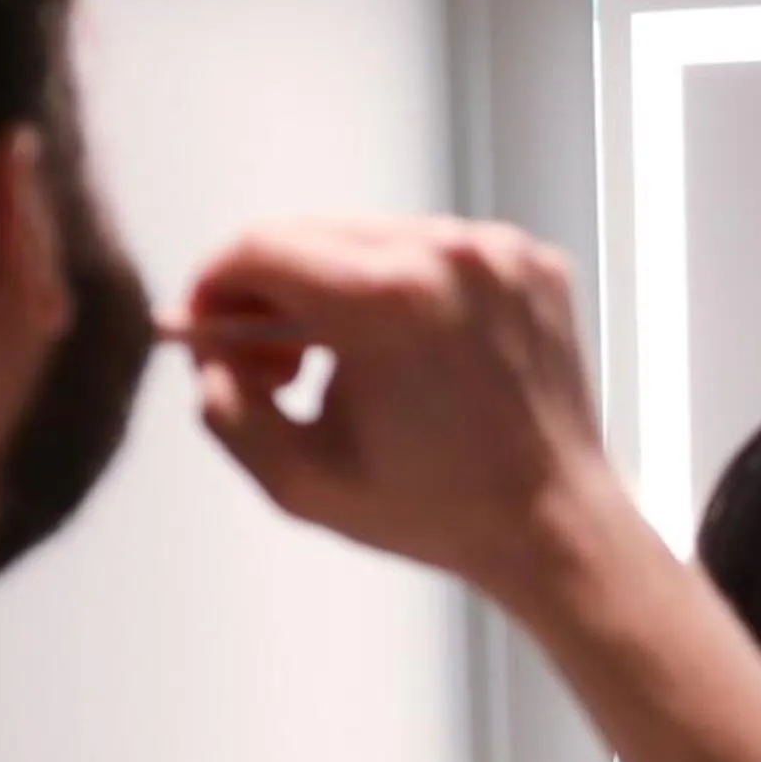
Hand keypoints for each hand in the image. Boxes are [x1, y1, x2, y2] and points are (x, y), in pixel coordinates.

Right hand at [174, 217, 615, 603]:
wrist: (555, 526)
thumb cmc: (433, 513)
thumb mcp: (301, 482)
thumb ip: (228, 412)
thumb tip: (207, 355)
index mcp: (387, 300)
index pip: (261, 248)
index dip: (214, 284)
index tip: (205, 327)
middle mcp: (447, 254)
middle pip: (313, 235)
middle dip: (270, 293)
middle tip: (271, 365)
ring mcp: (499, 252)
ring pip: (373, 239)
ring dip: (337, 291)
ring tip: (341, 366)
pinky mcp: (531, 261)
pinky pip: (436, 253)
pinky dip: (405, 292)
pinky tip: (409, 358)